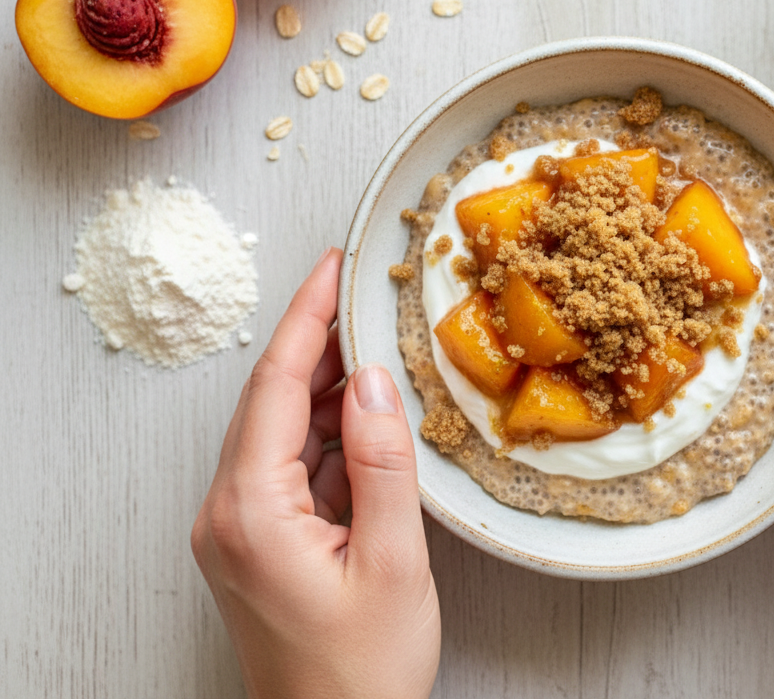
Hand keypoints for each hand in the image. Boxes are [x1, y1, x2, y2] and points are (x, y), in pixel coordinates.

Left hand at [192, 247, 439, 698]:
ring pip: (283, 431)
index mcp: (250, 513)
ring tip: (378, 349)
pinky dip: (331, 436)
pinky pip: (291, 467)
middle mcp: (229, 513)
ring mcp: (240, 529)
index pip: (276, 389)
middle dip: (319, 344)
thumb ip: (382, 465)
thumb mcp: (391, 562)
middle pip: (272, 401)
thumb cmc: (360, 673)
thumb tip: (376, 383)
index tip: (332, 268)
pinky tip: (368, 419)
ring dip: (330, 390)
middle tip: (364, 296)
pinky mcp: (259, 542)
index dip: (307, 319)